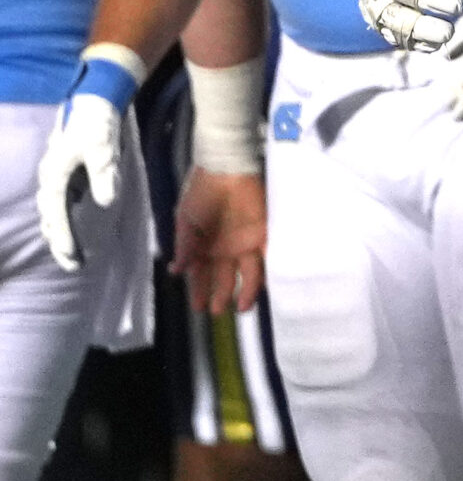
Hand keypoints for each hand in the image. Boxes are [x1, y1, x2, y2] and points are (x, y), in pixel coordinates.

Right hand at [36, 91, 121, 270]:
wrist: (94, 101)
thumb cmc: (96, 123)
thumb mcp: (103, 149)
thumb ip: (104, 174)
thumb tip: (105, 203)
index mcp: (54, 175)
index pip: (56, 214)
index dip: (63, 237)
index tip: (71, 257)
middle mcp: (50, 179)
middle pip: (50, 218)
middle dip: (59, 242)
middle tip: (71, 265)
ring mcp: (55, 176)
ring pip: (52, 212)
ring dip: (59, 233)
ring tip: (70, 254)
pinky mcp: (65, 173)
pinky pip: (60, 203)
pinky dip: (63, 219)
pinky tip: (71, 228)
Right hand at [172, 170, 267, 313]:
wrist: (225, 169)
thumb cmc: (201, 194)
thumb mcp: (186, 220)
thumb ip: (185, 246)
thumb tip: (176, 271)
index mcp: (204, 248)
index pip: (201, 276)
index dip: (199, 291)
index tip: (198, 308)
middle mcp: (224, 249)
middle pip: (224, 278)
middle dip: (221, 295)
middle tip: (219, 311)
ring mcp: (245, 242)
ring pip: (247, 272)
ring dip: (245, 290)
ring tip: (242, 307)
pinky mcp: (263, 232)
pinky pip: (267, 255)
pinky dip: (267, 270)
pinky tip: (263, 286)